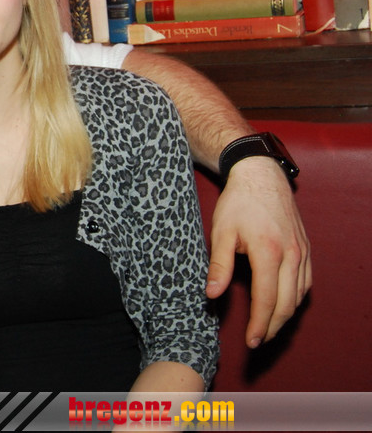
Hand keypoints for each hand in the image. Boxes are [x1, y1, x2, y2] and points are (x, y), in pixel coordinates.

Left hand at [205, 157, 311, 347]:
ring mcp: (302, 252)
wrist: (261, 176)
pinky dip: (295, 298)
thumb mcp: (221, 232)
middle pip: (287, 303)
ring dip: (285, 315)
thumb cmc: (238, 203)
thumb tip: (212, 295)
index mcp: (268, 252)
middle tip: (258, 341)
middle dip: (274, 327)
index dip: (259, 325)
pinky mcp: (306, 249)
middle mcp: (291, 255)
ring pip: (299, 295)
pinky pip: (306, 282)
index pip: (267, 300)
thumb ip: (219, 265)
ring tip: (268, 327)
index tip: (251, 342)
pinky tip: (283, 304)